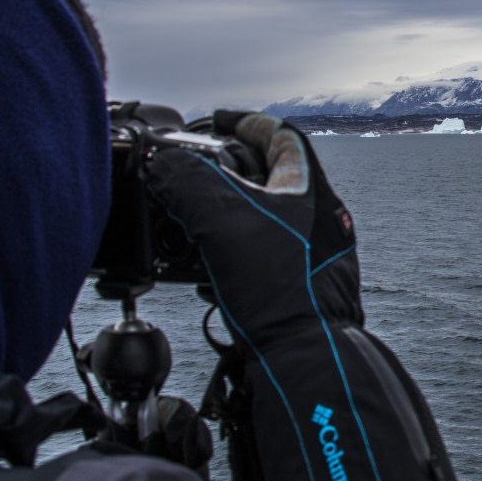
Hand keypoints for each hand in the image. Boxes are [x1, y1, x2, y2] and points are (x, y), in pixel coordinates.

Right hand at [145, 111, 360, 351]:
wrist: (304, 358)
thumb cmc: (278, 290)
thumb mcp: (221, 223)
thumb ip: (188, 183)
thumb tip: (163, 165)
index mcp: (309, 190)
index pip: (282, 135)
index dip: (248, 122)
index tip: (220, 122)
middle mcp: (318, 218)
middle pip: (273, 176)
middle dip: (231, 171)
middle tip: (198, 171)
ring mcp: (312, 254)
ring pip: (265, 218)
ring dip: (228, 214)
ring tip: (193, 220)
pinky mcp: (299, 286)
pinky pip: (262, 256)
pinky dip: (233, 252)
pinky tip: (207, 269)